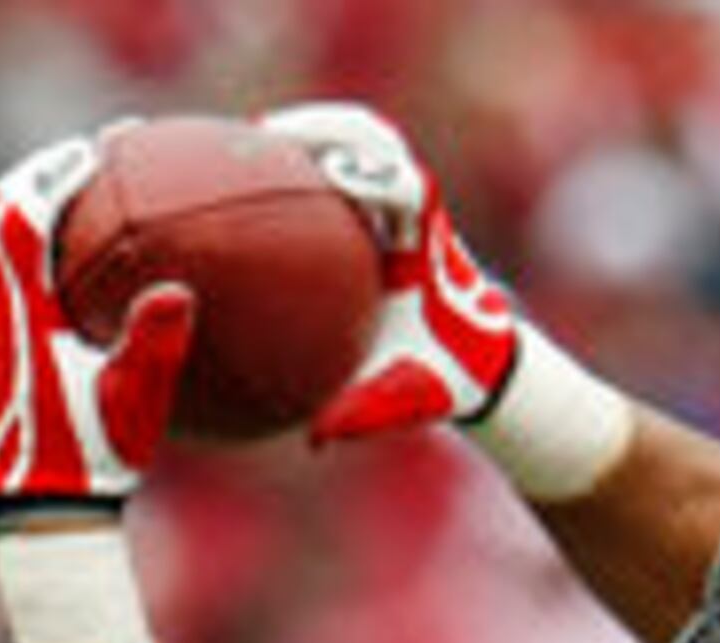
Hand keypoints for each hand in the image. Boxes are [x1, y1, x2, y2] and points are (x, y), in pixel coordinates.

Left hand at [0, 134, 192, 519]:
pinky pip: (1, 283)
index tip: (93, 149)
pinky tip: (72, 277)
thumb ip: (155, 345)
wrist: (39, 505)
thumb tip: (180, 292)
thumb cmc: (92, 460)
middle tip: (80, 162)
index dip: (55, 174)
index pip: (25, 216)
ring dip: (26, 217)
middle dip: (36, 180)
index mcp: (20, 307)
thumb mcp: (133, 404)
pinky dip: (29, 261)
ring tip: (69, 204)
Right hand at [260, 101, 520, 441]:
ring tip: (247, 140)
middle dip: (325, 128)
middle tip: (265, 134)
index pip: (408, 185)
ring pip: (354, 140)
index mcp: (428, 248)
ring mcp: (393, 204)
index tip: (331, 172)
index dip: (371, 170)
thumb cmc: (447, 380)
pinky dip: (295, 161)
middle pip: (375, 140)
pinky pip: (332, 166)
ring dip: (307, 133)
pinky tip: (241, 174)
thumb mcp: (410, 399)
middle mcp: (414, 214)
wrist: (478, 368)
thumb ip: (369, 413)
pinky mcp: (373, 208)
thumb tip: (318, 436)